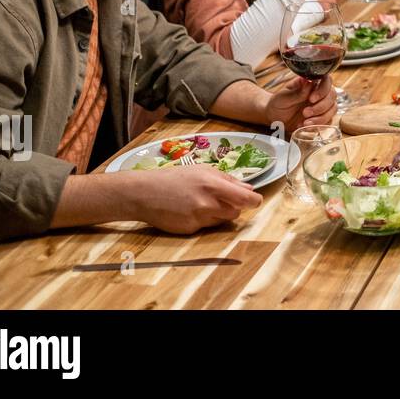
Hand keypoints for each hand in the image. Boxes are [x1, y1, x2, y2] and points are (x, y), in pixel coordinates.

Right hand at [126, 165, 261, 233]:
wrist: (144, 193)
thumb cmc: (174, 178)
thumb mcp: (202, 170)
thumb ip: (228, 180)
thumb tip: (249, 189)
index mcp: (213, 184)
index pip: (246, 199)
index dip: (254, 201)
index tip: (255, 201)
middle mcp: (208, 203)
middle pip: (236, 212)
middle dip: (234, 207)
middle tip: (222, 199)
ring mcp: (198, 218)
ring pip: (223, 221)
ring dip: (220, 214)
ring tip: (203, 203)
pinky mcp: (190, 230)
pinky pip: (207, 227)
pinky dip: (205, 220)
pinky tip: (190, 211)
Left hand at [267, 76, 337, 132]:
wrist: (274, 118)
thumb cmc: (278, 103)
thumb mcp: (283, 97)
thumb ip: (297, 92)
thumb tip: (309, 82)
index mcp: (311, 83)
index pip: (326, 80)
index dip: (322, 90)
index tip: (311, 99)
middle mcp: (319, 92)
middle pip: (332, 95)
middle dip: (320, 106)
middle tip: (305, 113)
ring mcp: (322, 105)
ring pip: (333, 109)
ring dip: (320, 117)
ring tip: (304, 122)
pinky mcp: (322, 118)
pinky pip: (328, 121)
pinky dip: (318, 125)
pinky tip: (305, 126)